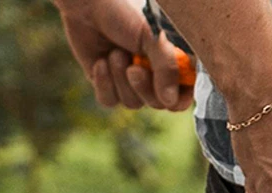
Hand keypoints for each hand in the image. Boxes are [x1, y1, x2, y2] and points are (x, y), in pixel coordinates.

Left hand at [54, 0, 192, 110]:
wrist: (88, 2)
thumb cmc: (125, 12)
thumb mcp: (153, 37)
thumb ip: (166, 68)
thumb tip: (170, 101)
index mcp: (170, 61)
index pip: (184, 94)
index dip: (178, 100)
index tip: (168, 95)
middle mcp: (152, 73)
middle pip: (157, 103)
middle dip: (143, 88)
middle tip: (133, 69)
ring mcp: (129, 80)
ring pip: (132, 103)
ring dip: (121, 81)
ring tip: (114, 54)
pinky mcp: (106, 83)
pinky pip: (110, 100)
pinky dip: (104, 84)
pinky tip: (100, 62)